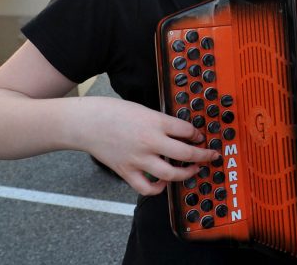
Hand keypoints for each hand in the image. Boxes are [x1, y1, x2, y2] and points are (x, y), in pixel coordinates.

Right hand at [83, 98, 220, 194]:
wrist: (85, 122)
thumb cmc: (112, 112)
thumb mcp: (143, 109)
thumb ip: (162, 121)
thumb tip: (180, 131)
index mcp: (155, 122)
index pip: (187, 130)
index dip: (199, 134)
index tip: (201, 137)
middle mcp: (150, 142)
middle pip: (186, 154)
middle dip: (203, 156)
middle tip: (210, 155)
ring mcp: (138, 159)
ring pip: (171, 174)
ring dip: (187, 173)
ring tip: (193, 170)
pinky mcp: (126, 172)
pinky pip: (147, 188)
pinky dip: (159, 188)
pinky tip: (164, 182)